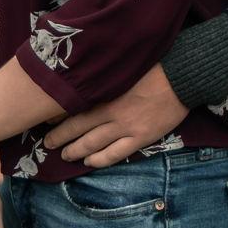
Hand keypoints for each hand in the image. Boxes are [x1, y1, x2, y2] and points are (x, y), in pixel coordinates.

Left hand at [41, 65, 186, 167]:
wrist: (181, 76)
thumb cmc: (154, 65)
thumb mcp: (124, 66)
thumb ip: (105, 75)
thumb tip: (88, 76)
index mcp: (105, 91)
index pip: (74, 107)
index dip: (58, 116)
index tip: (46, 119)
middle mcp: (111, 111)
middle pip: (78, 128)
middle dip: (60, 137)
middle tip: (47, 143)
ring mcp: (125, 126)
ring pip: (93, 144)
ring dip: (75, 151)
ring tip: (65, 155)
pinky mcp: (140, 137)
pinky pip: (115, 154)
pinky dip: (99, 160)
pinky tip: (90, 162)